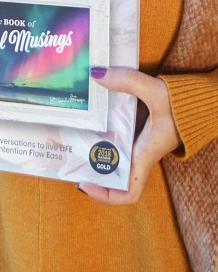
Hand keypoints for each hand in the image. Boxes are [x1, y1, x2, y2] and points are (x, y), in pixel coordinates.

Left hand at [77, 66, 180, 204]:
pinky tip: (91, 109)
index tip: (84, 184)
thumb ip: (127, 81)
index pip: (128, 192)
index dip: (107, 196)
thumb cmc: (184, 105)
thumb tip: (96, 74)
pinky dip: (104, 125)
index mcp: (144, 156)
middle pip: (113, 173)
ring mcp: (139, 140)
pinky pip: (118, 132)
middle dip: (91, 167)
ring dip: (94, 144)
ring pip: (113, 151)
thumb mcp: (156, 92)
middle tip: (68, 152)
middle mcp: (140, 152)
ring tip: (71, 132)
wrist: (204, 99)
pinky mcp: (140, 127)